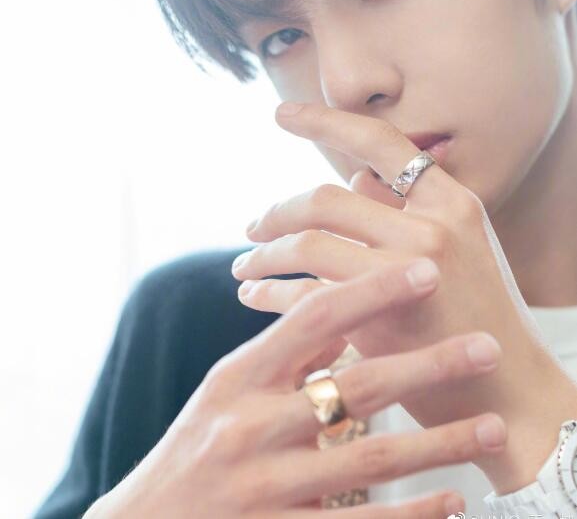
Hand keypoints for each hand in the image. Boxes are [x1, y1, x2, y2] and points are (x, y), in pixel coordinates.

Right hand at [83, 269, 504, 518]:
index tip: (426, 271)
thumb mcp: (227, 389)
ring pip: (371, 458)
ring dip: (440, 443)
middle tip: (487, 346)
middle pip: (356, 387)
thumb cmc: (196, 446)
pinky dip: (412, 514)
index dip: (372, 290)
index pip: (313, 318)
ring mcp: (265, 488)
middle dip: (428, 364)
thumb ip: (283, 353)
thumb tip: (346, 312)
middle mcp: (250, 428)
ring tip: (492, 428)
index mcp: (238, 379)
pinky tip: (453, 502)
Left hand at [232, 101, 576, 492]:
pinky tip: (254, 296)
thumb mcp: (458, 246)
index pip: (378, 141)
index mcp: (450, 201)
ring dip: (265, 254)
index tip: (280, 112)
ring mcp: (408, 271)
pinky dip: (271, 293)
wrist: (510, 392)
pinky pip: (307, 295)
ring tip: (244, 267)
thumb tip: (351, 179)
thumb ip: (404, 208)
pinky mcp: (384, 320)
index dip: (324, 120)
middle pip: (324, 198)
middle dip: (276, 211)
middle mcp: (432, 226)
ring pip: (309, 244)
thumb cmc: (476, 315)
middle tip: (251, 227)